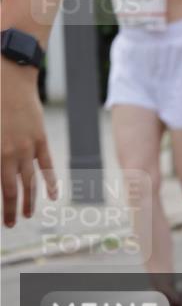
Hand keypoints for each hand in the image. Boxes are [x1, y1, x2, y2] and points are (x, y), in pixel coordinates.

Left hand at [1, 61, 57, 226]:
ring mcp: (29, 147)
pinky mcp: (40, 138)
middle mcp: (13, 154)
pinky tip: (53, 195)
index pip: (1, 189)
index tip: (2, 222)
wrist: (10, 80)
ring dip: (30, 199)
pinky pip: (47, 164)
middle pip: (14, 189)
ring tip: (27, 214)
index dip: (1, 207)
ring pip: (32, 180)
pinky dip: (51, 180)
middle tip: (10, 224)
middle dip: (11, 209)